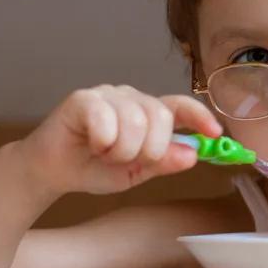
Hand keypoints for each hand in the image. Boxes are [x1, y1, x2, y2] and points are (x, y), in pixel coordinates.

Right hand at [17, 84, 221, 196]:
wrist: (52, 171)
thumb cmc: (95, 168)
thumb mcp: (136, 172)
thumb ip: (164, 162)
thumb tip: (193, 154)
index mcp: (149, 114)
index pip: (181, 107)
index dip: (200, 116)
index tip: (215, 132)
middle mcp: (132, 99)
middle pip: (160, 116)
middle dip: (149, 149)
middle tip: (127, 160)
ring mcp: (108, 95)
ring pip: (135, 120)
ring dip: (121, 150)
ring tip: (105, 154)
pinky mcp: (83, 98)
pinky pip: (106, 118)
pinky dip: (102, 141)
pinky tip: (91, 145)